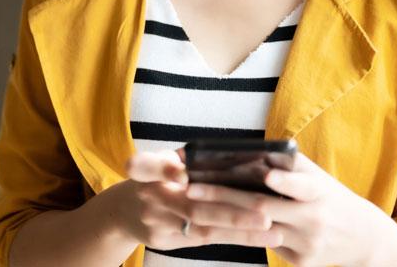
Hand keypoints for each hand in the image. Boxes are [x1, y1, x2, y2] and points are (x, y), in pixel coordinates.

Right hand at [116, 148, 283, 250]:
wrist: (125, 212)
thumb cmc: (154, 177)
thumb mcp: (157, 160)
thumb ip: (179, 158)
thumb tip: (215, 154)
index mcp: (146, 169)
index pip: (148, 166)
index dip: (165, 169)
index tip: (181, 172)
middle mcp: (149, 197)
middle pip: (192, 207)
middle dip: (230, 212)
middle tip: (264, 212)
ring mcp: (157, 223)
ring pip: (204, 228)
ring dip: (239, 231)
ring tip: (272, 230)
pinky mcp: (166, 241)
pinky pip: (206, 239)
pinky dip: (234, 238)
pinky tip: (259, 238)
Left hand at [184, 151, 393, 266]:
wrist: (362, 237)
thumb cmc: (331, 196)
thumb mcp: (318, 176)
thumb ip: (289, 165)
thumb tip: (251, 152)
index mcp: (319, 191)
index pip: (302, 186)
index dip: (285, 182)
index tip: (266, 175)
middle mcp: (312, 219)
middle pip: (263, 209)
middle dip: (225, 197)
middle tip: (193, 187)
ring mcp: (306, 244)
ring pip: (256, 231)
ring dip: (222, 220)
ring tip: (193, 208)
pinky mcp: (300, 263)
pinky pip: (264, 246)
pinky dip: (239, 235)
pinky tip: (213, 227)